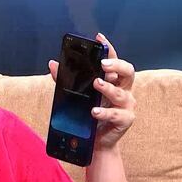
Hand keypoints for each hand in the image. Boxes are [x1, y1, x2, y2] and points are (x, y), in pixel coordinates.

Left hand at [47, 33, 136, 150]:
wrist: (94, 143)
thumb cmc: (87, 115)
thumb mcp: (76, 95)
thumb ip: (66, 80)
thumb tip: (53, 63)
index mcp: (113, 81)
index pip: (114, 60)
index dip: (108, 48)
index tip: (99, 38)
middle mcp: (123, 90)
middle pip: (128, 71)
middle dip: (117, 65)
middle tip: (103, 64)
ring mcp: (126, 105)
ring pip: (121, 92)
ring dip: (108, 88)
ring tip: (96, 84)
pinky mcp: (125, 120)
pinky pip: (116, 114)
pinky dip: (105, 112)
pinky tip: (94, 112)